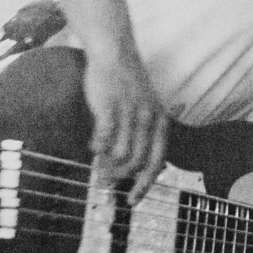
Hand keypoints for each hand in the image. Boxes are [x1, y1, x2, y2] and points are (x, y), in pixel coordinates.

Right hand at [83, 48, 168, 202]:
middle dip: (119, 178)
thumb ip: (142, 135)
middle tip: (104, 183)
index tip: (132, 200)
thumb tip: (130, 167)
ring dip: (106, 165)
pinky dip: (98, 147)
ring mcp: (130, 112)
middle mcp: (148, 119)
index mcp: (160, 121)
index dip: (144, 185)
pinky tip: (92, 147)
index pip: (156, 162)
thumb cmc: (126, 83)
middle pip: (136, 163)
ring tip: (96, 166)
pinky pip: (104, 137)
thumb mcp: (144, 109)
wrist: (114, 52)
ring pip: (120, 154)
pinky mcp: (111, 106)